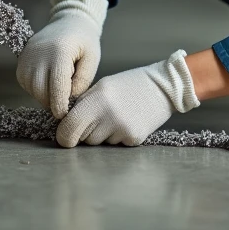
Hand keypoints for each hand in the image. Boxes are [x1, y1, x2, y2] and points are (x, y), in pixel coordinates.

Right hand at [16, 0, 107, 118]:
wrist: (69, 20)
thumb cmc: (84, 41)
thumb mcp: (92, 59)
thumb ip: (82, 82)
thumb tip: (68, 100)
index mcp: (59, 52)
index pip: (56, 87)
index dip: (60, 105)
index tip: (65, 115)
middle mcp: (39, 54)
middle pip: (41, 91)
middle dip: (52, 102)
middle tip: (65, 102)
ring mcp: (27, 56)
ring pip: (31, 89)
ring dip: (44, 96)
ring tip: (58, 88)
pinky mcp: (21, 59)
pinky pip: (25, 83)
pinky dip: (36, 88)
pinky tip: (48, 82)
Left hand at [56, 50, 198, 147]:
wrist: (164, 87)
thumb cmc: (129, 85)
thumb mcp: (102, 87)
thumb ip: (82, 105)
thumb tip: (64, 124)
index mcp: (97, 100)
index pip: (68, 130)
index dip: (64, 134)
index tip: (67, 133)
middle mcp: (108, 116)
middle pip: (83, 139)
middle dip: (85, 132)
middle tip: (98, 118)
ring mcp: (122, 130)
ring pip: (99, 143)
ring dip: (103, 134)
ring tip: (117, 116)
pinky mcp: (134, 139)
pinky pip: (115, 144)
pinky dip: (118, 136)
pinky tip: (129, 121)